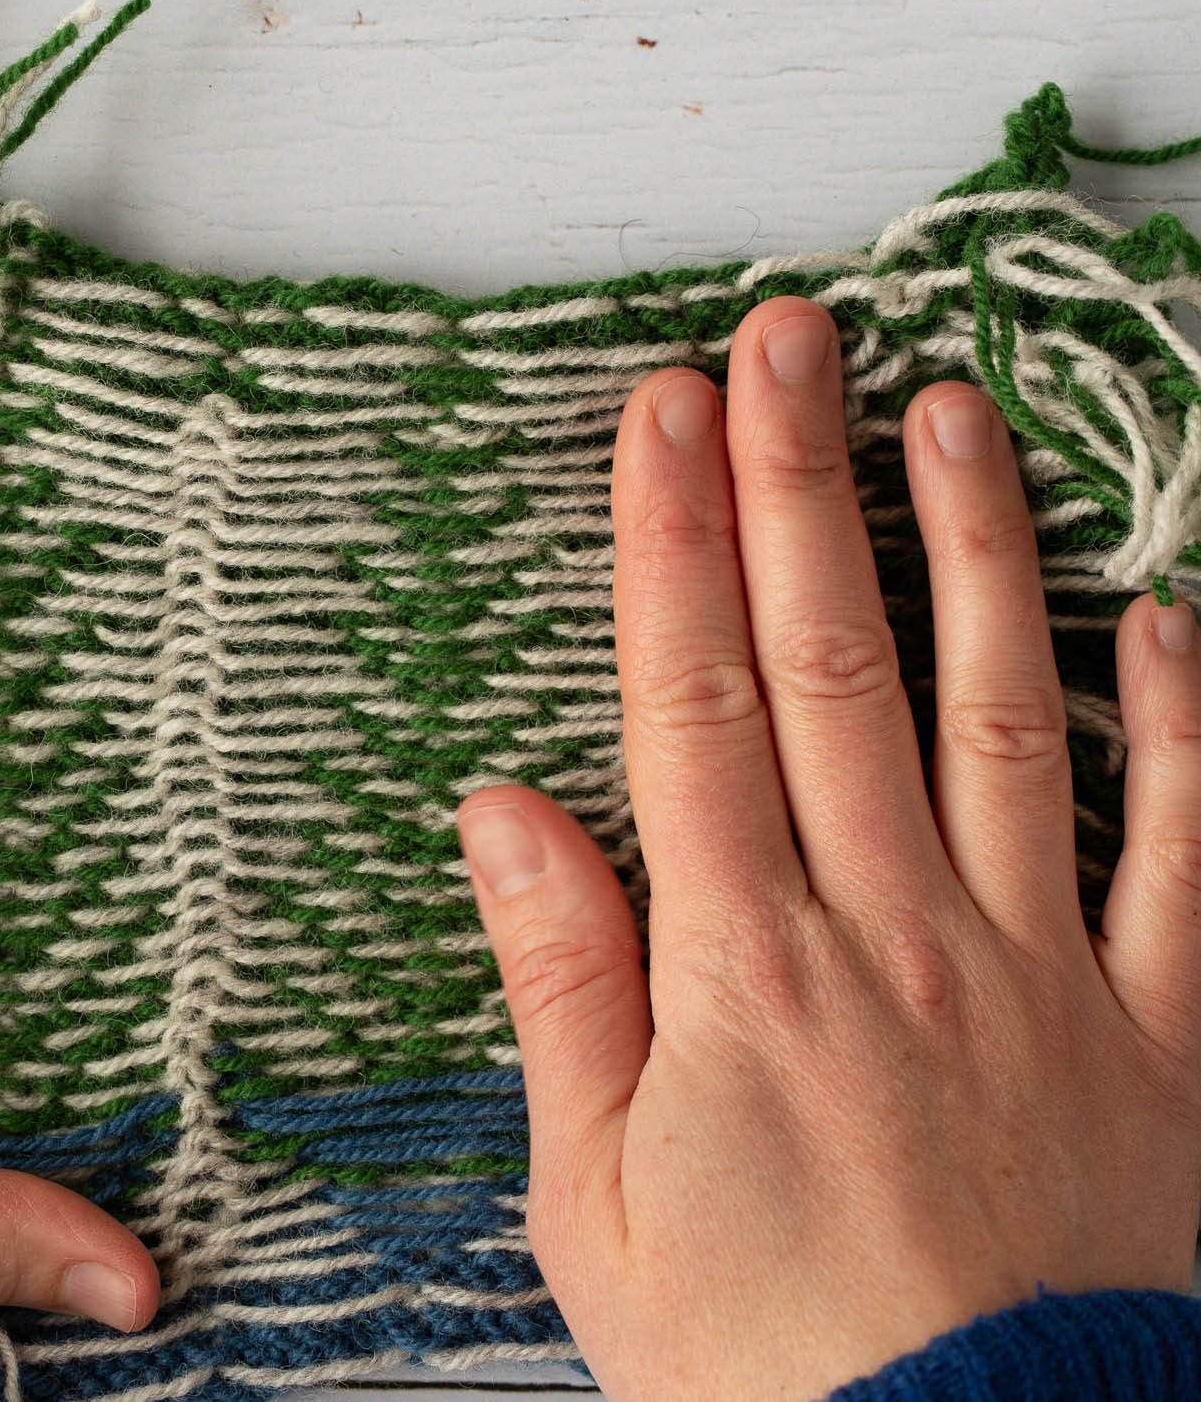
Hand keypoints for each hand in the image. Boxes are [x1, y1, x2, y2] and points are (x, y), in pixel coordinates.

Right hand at [456, 298, 1200, 1399]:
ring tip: (950, 412)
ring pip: (1009, 716)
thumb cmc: (767, 1370)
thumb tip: (504, 812)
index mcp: (743, 972)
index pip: (692, 704)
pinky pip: (1188, 856)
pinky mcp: (1166, 1038)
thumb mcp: (596, 1204)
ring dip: (972, 551)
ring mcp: (1044, 972)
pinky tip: (1160, 614)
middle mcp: (895, 935)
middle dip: (802, 485)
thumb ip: (562, 988)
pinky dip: (1185, 729)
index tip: (665, 412)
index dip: (673, 543)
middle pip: (835, 667)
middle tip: (793, 337)